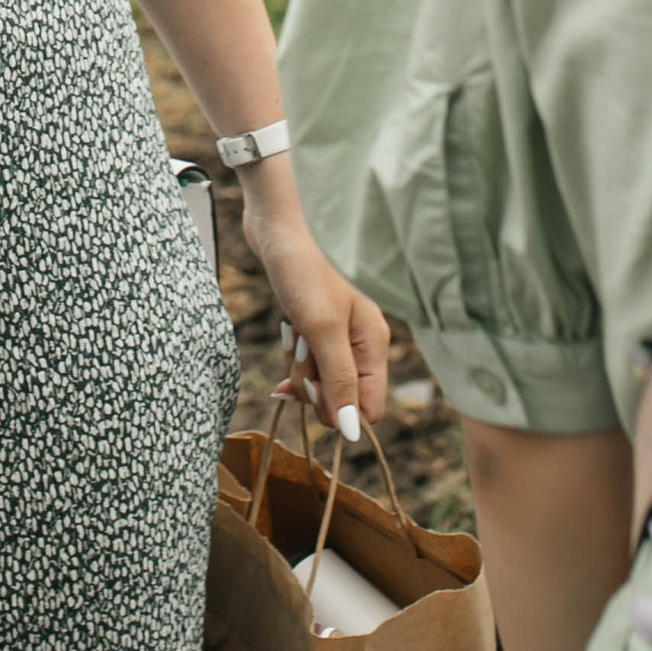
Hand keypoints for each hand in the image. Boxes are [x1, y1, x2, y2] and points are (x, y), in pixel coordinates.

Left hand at [243, 181, 391, 443]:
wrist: (278, 218)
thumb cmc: (305, 265)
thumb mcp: (322, 328)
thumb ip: (339, 380)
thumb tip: (353, 432)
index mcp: (373, 342)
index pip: (367, 405)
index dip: (337, 408)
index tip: (312, 388)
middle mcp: (360, 339)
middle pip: (340, 393)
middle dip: (313, 384)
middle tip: (299, 352)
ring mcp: (337, 330)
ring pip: (319, 375)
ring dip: (298, 364)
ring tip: (293, 331)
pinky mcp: (313, 320)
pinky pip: (304, 355)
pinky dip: (292, 349)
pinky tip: (288, 331)